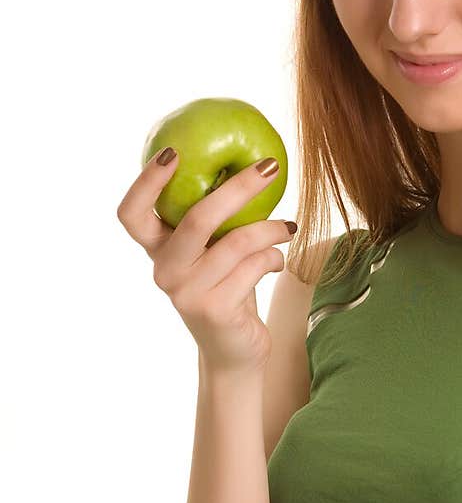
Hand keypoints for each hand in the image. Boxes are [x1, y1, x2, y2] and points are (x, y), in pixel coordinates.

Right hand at [116, 149, 296, 374]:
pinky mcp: (215, 310)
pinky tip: (279, 259)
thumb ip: (215, 220)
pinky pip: (254, 267)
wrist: (234, 351)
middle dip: (239, 187)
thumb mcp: (214, 251)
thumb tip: (250, 163)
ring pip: (237, 242)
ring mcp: (187, 293)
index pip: (131, 214)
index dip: (145, 182)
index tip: (173, 151)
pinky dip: (274, 257)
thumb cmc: (227, 288)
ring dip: (270, 228)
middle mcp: (164, 271)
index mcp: (157, 251)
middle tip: (270, 167)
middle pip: (196, 217)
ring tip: (288, 226)